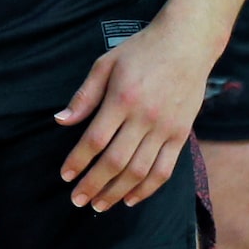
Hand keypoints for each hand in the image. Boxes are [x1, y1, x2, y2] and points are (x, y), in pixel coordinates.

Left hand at [54, 21, 210, 210]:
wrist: (187, 42)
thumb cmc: (141, 49)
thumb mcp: (106, 64)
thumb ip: (84, 96)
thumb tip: (60, 121)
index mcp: (122, 98)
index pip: (95, 140)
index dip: (77, 161)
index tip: (65, 176)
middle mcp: (144, 117)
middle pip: (115, 162)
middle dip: (93, 185)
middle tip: (77, 200)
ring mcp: (165, 128)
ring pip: (139, 171)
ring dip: (116, 192)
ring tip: (99, 206)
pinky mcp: (181, 134)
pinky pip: (164, 170)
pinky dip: (147, 189)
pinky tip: (130, 199)